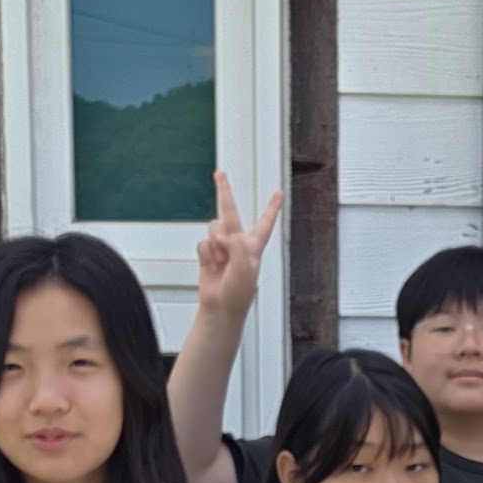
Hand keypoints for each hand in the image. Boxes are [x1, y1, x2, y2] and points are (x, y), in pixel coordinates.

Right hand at [193, 172, 285, 323]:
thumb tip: (224, 235)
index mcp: (254, 246)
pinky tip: (211, 265)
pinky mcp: (208, 254)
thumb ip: (237, 247)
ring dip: (215, 244)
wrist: (220, 308)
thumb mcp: (245, 268)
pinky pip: (203, 243)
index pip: (265, 222)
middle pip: (230, 212)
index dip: (272, 207)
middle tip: (220, 174)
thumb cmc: (238, 293)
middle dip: (224, 192)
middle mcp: (238, 243)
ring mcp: (222, 248)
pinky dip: (206, 254)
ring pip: (213, 228)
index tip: (279, 192)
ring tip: (220, 262)